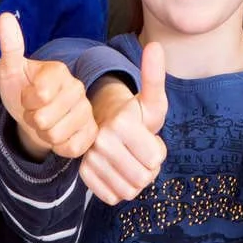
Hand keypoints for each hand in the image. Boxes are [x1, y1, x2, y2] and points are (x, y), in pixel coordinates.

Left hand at [0, 14, 97, 159]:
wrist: (34, 117)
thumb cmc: (22, 91)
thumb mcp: (11, 70)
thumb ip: (11, 46)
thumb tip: (5, 16)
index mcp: (59, 71)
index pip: (38, 95)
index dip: (26, 101)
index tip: (27, 96)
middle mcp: (78, 88)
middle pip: (44, 119)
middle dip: (33, 120)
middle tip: (35, 112)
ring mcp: (87, 111)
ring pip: (56, 135)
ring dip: (44, 135)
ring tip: (46, 124)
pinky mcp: (91, 132)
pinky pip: (71, 148)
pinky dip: (58, 147)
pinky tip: (58, 135)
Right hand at [80, 44, 167, 204]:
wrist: (103, 125)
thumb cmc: (134, 115)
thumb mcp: (150, 99)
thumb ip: (154, 77)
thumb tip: (156, 45)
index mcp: (121, 123)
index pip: (156, 159)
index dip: (157, 151)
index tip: (146, 138)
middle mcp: (101, 141)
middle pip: (144, 178)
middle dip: (148, 168)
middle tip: (139, 151)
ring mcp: (90, 159)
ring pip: (129, 191)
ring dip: (135, 180)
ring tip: (129, 160)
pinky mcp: (84, 175)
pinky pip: (113, 197)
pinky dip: (119, 189)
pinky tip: (117, 171)